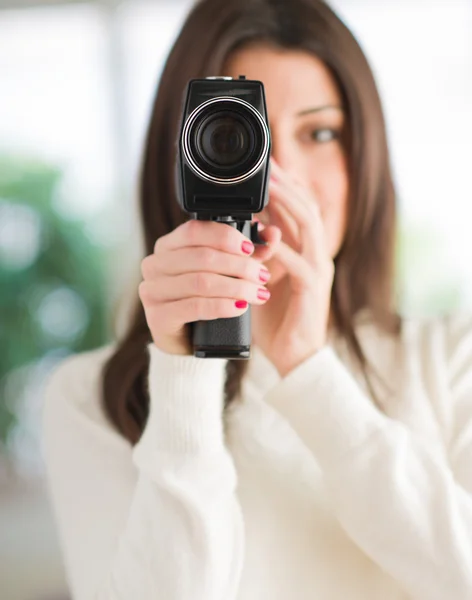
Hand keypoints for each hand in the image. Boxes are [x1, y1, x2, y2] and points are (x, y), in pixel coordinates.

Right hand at [139, 219, 273, 355]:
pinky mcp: (157, 317)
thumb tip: (272, 233)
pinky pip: (195, 307)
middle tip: (262, 276)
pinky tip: (240, 307)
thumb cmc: (205, 299)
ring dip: (236, 287)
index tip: (251, 249)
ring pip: (201, 282)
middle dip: (239, 266)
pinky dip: (222, 306)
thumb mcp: (227, 271)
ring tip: (258, 293)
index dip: (226, 237)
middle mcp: (154, 265)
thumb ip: (249, 252)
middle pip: (202, 257)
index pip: (194, 230)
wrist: (187, 340)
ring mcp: (152, 291)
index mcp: (167, 246)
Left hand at [251, 158, 334, 377]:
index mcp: (306, 250)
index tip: (265, 165)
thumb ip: (257, 251)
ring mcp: (319, 270)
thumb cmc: (276, 317)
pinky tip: (265, 237)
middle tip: (267, 165)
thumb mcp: (263, 276)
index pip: (300, 208)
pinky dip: (281, 248)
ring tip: (269, 186)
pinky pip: (299, 263)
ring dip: (288, 204)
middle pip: (308, 207)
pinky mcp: (313, 289)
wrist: (294, 355)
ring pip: (309, 226)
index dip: (285, 184)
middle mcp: (317, 254)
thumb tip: (237, 225)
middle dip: (287, 184)